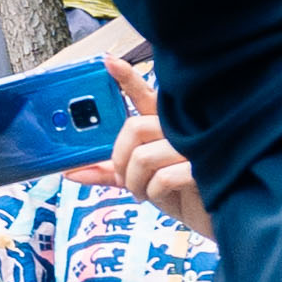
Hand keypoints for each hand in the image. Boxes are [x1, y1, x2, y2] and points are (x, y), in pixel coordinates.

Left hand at [97, 43, 204, 232]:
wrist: (211, 219)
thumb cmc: (178, 193)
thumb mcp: (138, 178)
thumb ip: (108, 172)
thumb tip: (71, 172)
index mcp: (167, 124)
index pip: (145, 95)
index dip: (127, 78)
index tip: (108, 62)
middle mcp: (181, 128)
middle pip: (134, 127)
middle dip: (119, 158)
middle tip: (122, 176)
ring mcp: (194, 146)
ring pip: (143, 157)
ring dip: (134, 182)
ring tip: (143, 191)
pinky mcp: (203, 169)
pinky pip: (162, 177)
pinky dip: (152, 193)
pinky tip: (159, 196)